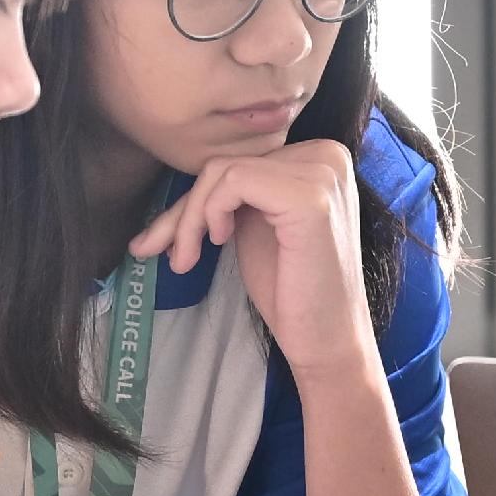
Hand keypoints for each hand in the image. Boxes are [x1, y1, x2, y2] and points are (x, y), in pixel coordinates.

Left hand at [131, 140, 374, 388]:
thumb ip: (232, 193)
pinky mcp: (310, 198)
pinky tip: (219, 243)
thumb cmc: (292, 290)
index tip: (168, 240)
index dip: (198, 200)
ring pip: (223, 171)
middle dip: (185, 211)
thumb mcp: (255, 225)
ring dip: (190, 218)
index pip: (240, 160)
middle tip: (168, 254)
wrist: (326, 340)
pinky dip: (210, 212)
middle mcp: (328, 155)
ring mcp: (322, 174)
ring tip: (186, 258)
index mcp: (320, 158)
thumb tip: (171, 181)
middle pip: (228, 162)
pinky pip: (233, 181)